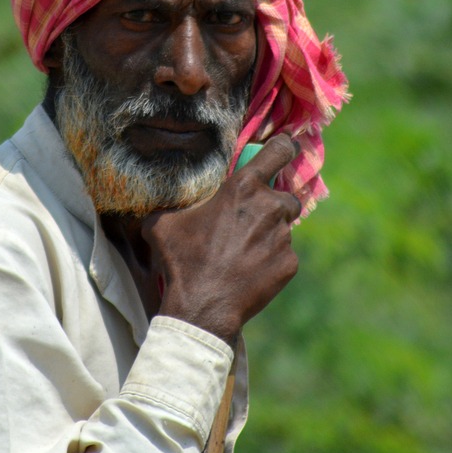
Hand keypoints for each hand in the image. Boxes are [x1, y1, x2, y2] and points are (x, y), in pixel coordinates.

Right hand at [143, 135, 302, 344]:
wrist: (201, 306)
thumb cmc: (182, 260)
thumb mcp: (162, 224)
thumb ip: (173, 206)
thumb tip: (162, 204)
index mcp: (243, 188)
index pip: (279, 151)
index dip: (285, 146)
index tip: (288, 147)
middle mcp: (269, 207)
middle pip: (286, 196)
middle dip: (274, 206)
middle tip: (251, 222)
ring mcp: (283, 237)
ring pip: (284, 228)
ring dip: (270, 235)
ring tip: (244, 252)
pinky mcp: (289, 263)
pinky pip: (284, 256)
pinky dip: (271, 261)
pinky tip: (249, 272)